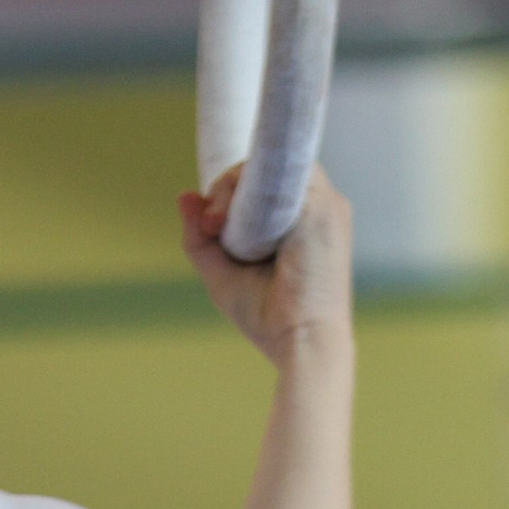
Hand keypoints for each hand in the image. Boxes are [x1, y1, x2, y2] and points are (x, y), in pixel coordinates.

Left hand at [178, 163, 350, 360]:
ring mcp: (325, 203)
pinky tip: (233, 222)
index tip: (210, 226)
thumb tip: (184, 196)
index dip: (230, 191)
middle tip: (211, 227)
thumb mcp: (223, 273)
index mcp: (301, 217)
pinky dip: (251, 191)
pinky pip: (281, 175)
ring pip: (270, 165)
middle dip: (227, 188)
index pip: (262, 180)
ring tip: (218, 227)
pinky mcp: (323, 207)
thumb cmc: (268, 317)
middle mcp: (318, 204)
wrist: (302, 343)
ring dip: (234, 188)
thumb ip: (201, 237)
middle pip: (264, 166)